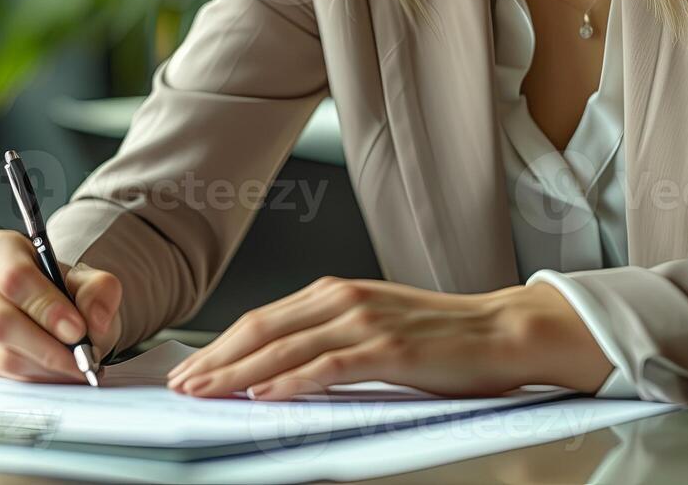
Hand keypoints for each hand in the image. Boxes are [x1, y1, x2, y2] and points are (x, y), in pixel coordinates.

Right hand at [0, 229, 123, 382]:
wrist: (65, 312)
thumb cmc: (70, 290)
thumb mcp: (93, 280)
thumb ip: (100, 291)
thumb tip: (94, 318)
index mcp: (0, 249)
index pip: (13, 276)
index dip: (45, 305)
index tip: (76, 328)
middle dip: (46, 344)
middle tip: (81, 354)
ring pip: (2, 352)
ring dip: (47, 365)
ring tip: (80, 365)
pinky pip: (7, 372)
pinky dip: (41, 376)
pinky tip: (64, 371)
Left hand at [164, 277, 611, 399]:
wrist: (504, 331)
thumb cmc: (445, 337)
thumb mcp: (376, 326)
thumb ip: (331, 338)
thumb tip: (281, 368)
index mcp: (337, 293)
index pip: (263, 319)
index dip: (221, 345)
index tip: (192, 367)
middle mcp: (344, 299)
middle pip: (262, 330)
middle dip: (216, 359)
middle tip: (183, 384)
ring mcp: (365, 322)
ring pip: (285, 348)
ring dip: (239, 372)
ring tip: (207, 391)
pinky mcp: (388, 349)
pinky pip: (327, 366)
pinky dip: (290, 381)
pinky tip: (263, 394)